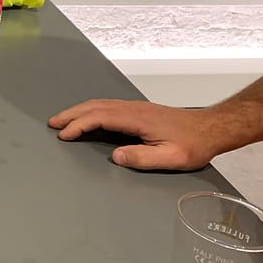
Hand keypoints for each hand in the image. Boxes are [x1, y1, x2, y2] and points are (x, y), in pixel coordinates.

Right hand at [47, 99, 227, 170]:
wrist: (210, 128)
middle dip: (71, 114)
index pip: (100, 117)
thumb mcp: (171, 158)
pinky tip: (87, 117)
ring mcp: (135, 107)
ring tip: (62, 120)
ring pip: (100, 104)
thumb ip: (142, 157)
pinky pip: (107, 106)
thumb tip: (116, 156)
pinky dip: (90, 110)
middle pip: (95, 106)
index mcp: (137, 118)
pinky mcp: (138, 110)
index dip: (79, 125)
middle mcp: (133, 108)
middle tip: (52, 124)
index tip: (64, 135)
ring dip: (79, 111)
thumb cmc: (193, 145)